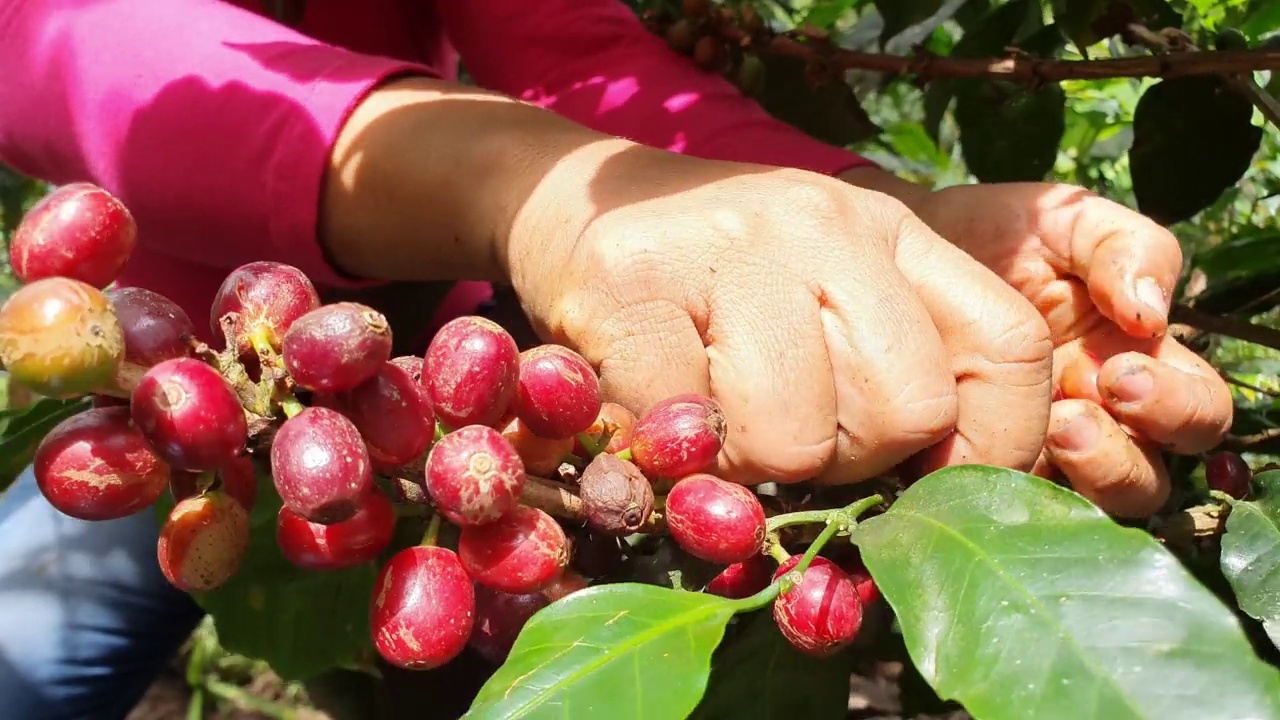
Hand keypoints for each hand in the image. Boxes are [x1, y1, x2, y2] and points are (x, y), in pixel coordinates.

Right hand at [511, 152, 1053, 487]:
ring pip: (796, 438)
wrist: (572, 202)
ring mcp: (730, 248)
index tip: (933, 484)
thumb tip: (924, 507)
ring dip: (751, 466)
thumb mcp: (819, 295)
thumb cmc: (713, 277)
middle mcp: (825, 226)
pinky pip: (685, 433)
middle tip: (786, 433)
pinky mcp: (634, 283)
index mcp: (890, 231)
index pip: (1008, 346)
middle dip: (846, 461)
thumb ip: (884, 371)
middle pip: (907, 410)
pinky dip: (667, 454)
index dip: (996, 445)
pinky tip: (650, 407)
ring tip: (715, 421)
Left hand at [878, 177, 1232, 517]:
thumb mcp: (1065, 222)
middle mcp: (1103, 423)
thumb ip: (1124, 247)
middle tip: (1072, 416)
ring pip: (1091, 507)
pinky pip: (1017, 505)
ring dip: (1075, 479)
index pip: (1197, 412)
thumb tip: (1151, 312)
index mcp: (1137, 366)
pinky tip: (982, 459)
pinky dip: (1011, 491)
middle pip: (1150, 478)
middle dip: (1121, 457)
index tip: (1120, 373)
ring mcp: (1045, 455)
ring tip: (1042, 435)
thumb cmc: (997, 237)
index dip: (1175, 406)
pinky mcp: (984, 469)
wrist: (902, 251)